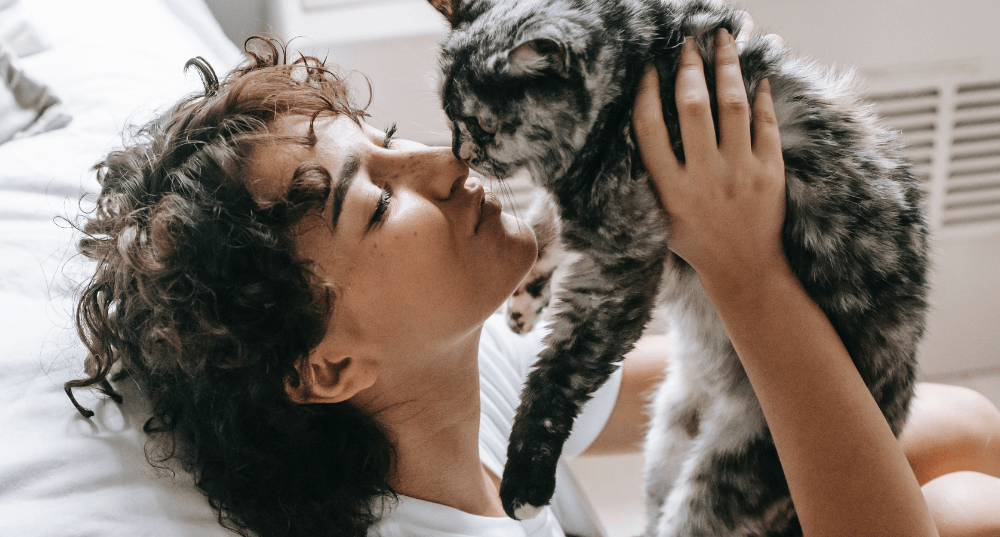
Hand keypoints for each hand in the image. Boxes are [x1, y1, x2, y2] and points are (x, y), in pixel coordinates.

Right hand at [632, 27, 786, 289]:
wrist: (745, 270)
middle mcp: (703, 177)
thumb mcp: (661, 217)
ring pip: (732, 106)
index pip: (650, 128)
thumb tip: (646, 128)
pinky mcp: (770, 173)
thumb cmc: (697, 242)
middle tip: (688, 43)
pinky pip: (766, 124)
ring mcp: (740, 173)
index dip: (647, 93)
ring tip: (724, 42)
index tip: (649, 68)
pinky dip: (761, 98)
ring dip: (727, 68)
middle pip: (691, 107)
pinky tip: (758, 78)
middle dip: (689, 68)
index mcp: (670, 189)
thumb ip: (654, 177)